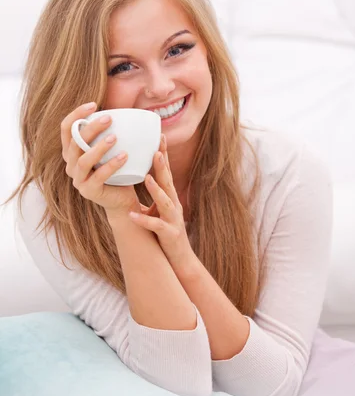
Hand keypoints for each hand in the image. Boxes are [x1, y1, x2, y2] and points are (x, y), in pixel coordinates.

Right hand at [61, 103, 139, 216]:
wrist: (122, 199)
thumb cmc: (117, 170)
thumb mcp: (111, 149)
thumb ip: (111, 132)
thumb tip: (125, 109)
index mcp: (72, 151)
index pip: (66, 129)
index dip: (76, 114)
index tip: (94, 104)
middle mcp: (71, 164)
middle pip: (75, 142)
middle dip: (91, 128)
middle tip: (109, 119)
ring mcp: (78, 179)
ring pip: (84, 160)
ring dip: (99, 147)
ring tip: (115, 137)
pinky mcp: (88, 191)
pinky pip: (98, 177)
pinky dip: (111, 165)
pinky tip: (124, 156)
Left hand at [128, 135, 192, 267]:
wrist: (180, 259)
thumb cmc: (167, 232)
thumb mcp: (160, 209)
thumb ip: (154, 193)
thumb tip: (141, 175)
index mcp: (169, 197)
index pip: (166, 172)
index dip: (164, 154)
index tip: (159, 136)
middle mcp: (174, 204)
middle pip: (168, 181)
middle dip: (163, 165)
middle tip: (156, 148)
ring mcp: (173, 219)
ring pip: (166, 201)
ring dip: (157, 189)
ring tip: (147, 177)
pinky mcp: (169, 234)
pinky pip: (156, 226)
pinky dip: (144, 220)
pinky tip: (132, 215)